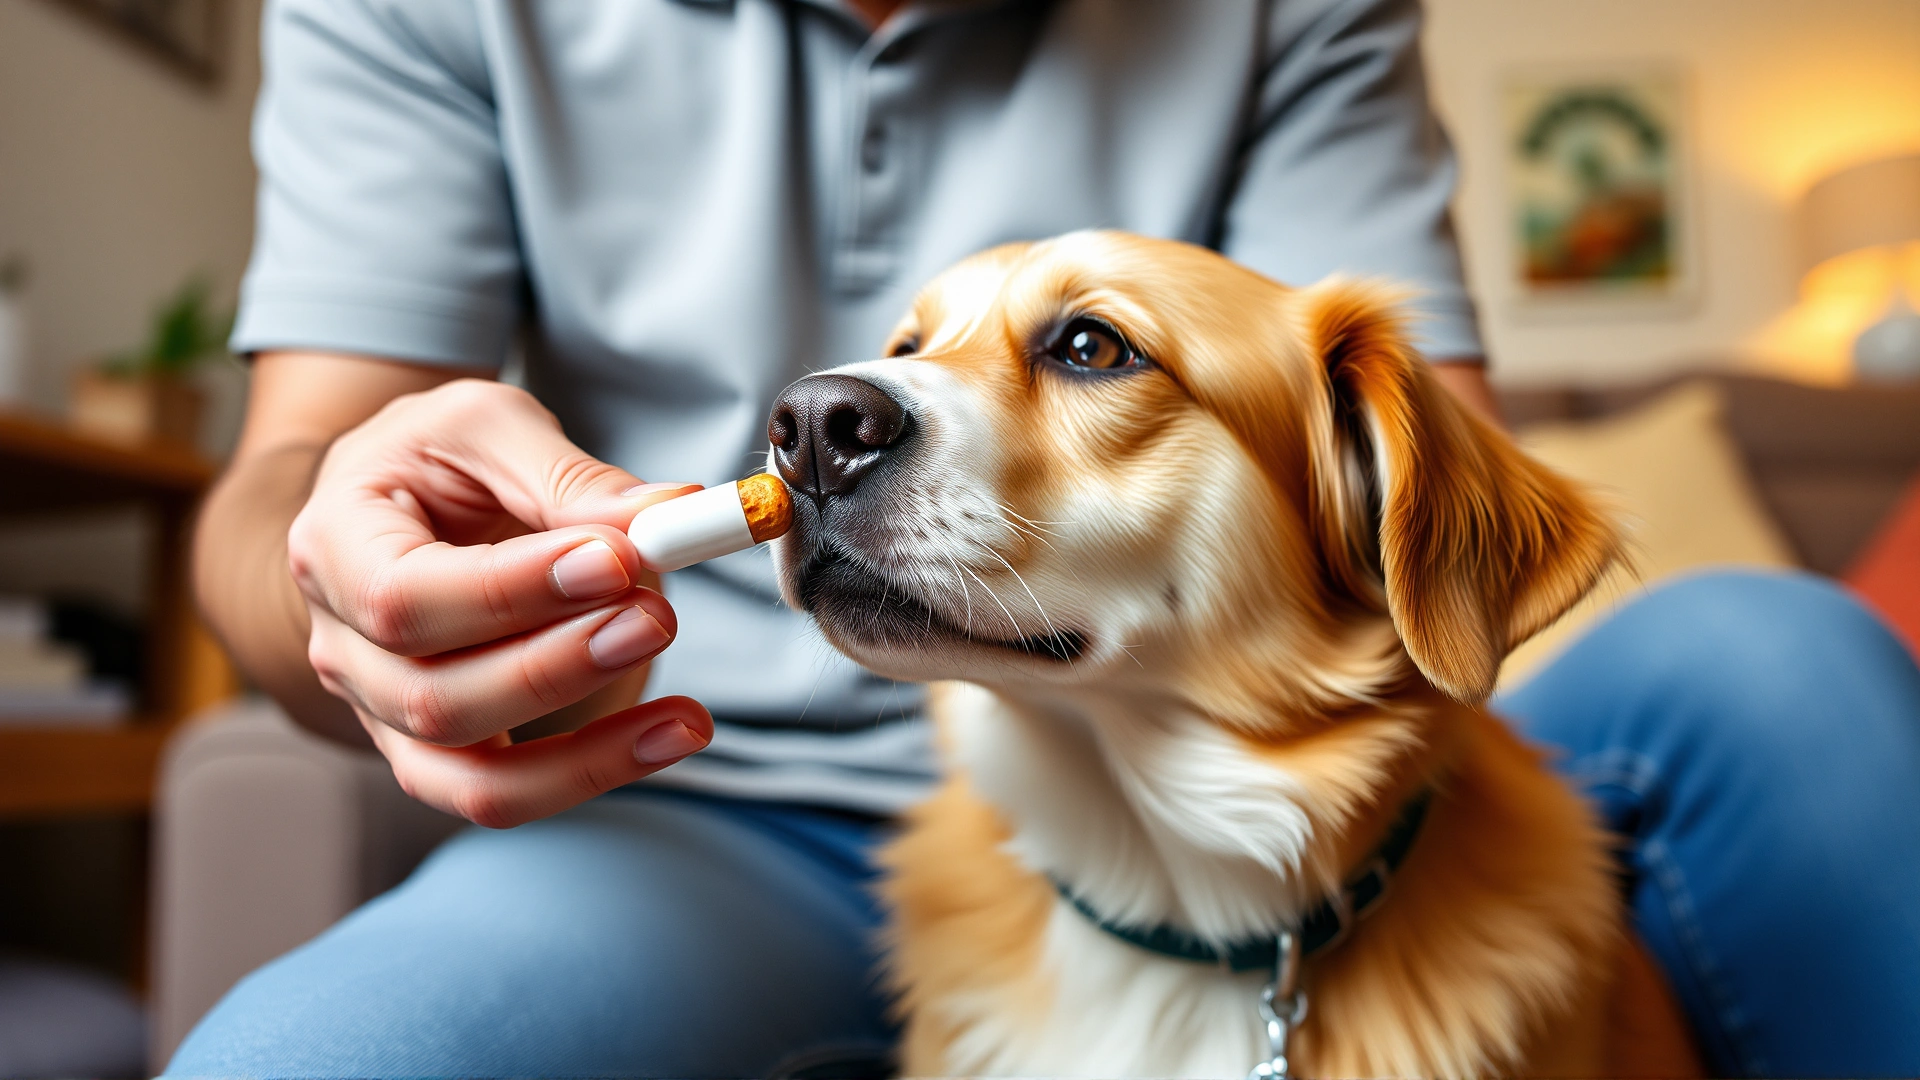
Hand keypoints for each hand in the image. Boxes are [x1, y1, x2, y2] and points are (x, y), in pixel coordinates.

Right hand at [286, 378, 712, 827]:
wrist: (406, 503)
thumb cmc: (440, 458)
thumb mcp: (490, 425)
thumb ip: (570, 477)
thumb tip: (665, 518)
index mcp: (334, 546)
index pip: (405, 597)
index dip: (516, 591)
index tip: (619, 561)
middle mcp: (343, 647)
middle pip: (437, 699)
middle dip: (560, 666)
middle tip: (657, 617)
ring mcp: (385, 715)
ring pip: (474, 776)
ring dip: (589, 750)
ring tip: (687, 712)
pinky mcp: (440, 756)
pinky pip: (507, 796)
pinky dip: (594, 775)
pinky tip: (673, 736)